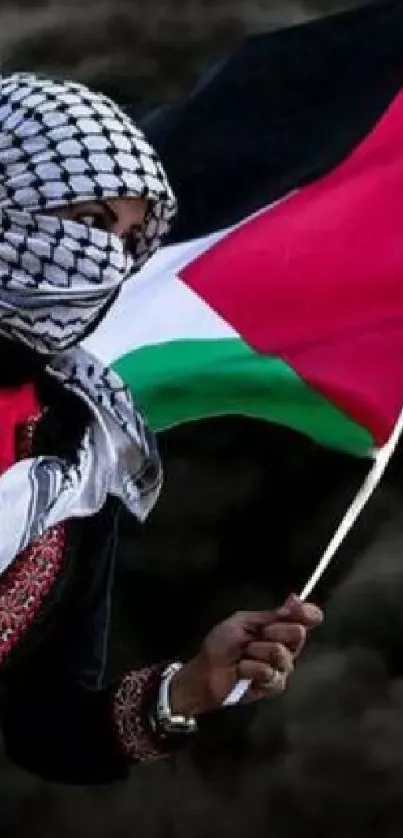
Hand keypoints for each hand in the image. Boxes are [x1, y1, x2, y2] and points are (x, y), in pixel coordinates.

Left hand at [170, 594, 322, 715]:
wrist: (206, 671)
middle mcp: (285, 646)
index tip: (299, 608)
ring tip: (243, 655)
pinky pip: (269, 672)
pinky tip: (241, 670)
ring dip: (256, 652)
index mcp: (278, 627)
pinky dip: (250, 668)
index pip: (306, 619)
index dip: (308, 612)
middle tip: (255, 636)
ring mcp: (281, 667)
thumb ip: (271, 615)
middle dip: (273, 631)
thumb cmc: (221, 644)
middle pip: (298, 634)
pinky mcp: (274, 686)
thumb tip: (296, 598)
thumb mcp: (243, 622)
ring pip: (281, 654)